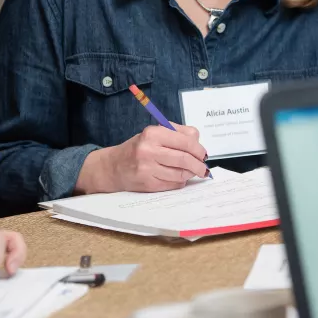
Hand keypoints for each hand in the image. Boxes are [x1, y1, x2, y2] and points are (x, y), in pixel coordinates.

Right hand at [77, 124, 207, 193]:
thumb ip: (176, 133)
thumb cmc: (138, 148)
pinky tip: (178, 178)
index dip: (199, 149)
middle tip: (204, 168)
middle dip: (199, 165)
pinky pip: (173, 184)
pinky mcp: (148, 184)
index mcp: (152, 133)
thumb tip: (198, 143)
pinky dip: (180, 182)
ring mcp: (148, 168)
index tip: (203, 154)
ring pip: (181, 174)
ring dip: (190, 174)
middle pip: (185, 159)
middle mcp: (149, 150)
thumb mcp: (154, 133)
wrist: (114, 166)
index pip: (186, 141)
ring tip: (191, 172)